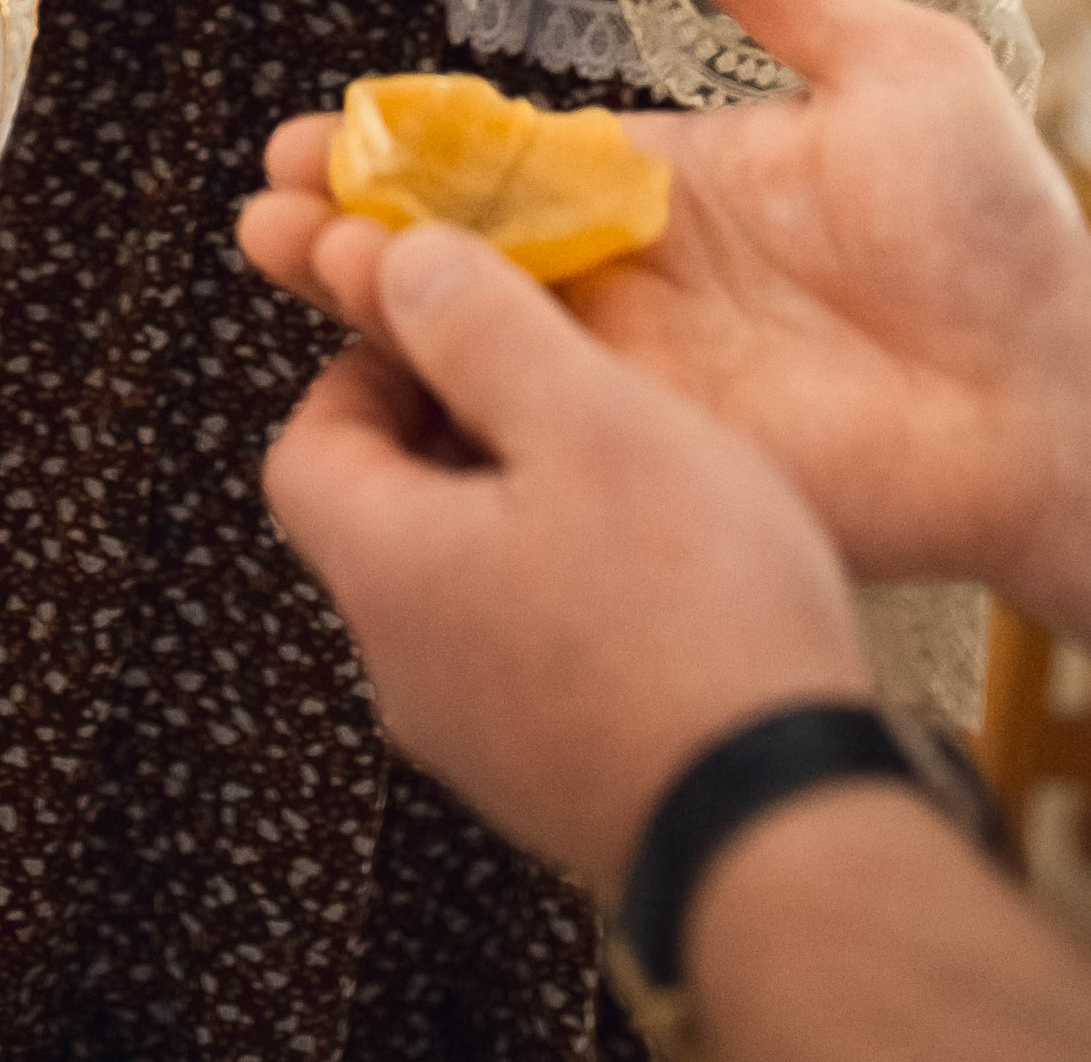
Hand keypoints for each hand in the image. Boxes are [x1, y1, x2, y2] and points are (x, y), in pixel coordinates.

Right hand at [244, 0, 1090, 599]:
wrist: (1052, 387)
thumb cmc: (994, 226)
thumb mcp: (891, 59)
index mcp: (664, 183)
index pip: (500, 159)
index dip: (403, 145)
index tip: (311, 131)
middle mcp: (629, 278)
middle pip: (454, 245)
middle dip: (348, 217)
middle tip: (260, 198)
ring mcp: (633, 373)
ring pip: (465, 327)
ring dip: (362, 290)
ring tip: (273, 249)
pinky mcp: (649, 451)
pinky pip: (523, 421)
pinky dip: (436, 389)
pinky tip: (358, 358)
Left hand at [262, 221, 869, 889]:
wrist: (784, 833)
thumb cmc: (691, 625)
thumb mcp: (588, 420)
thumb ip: (481, 325)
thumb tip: (398, 257)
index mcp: (385, 571)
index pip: (305, 446)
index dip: (365, 364)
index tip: (445, 324)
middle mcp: (406, 668)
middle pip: (383, 513)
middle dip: (452, 428)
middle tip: (543, 378)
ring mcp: (480, 739)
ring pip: (459, 584)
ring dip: (516, 509)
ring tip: (619, 465)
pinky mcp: (555, 781)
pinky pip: (526, 654)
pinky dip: (564, 591)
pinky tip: (662, 569)